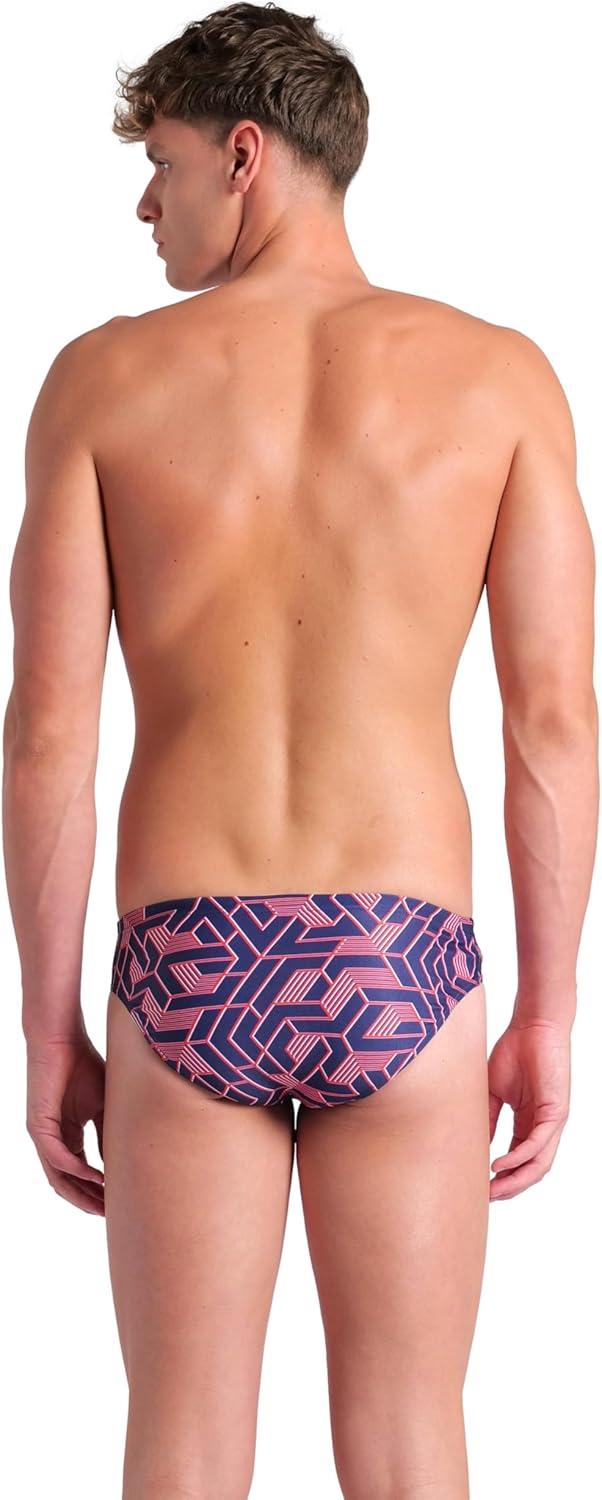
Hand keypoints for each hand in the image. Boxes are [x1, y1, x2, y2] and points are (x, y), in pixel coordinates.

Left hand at [25, 1030, 105, 1214]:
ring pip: (59, 1177)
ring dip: (82, 1194)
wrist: (62, 1038)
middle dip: (89, 1201)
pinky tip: (98, 1178)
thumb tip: (121, 1163)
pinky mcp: (38, 1126)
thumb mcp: (103, 1105)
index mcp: (64, 1135)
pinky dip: (77, 1171)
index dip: (97, 1190)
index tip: (119, 1203)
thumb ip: (108, 1134)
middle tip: (113, 1216)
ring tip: (104, 1206)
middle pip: (67, 1182)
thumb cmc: (82, 1064)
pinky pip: (57, 1157)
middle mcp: (50, 1140)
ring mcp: (42, 1135)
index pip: (79, 1173)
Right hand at [488, 1018, 570, 1199]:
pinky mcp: (556, 1112)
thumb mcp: (493, 1091)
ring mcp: (552, 1122)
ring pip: (538, 1164)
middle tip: (485, 1198)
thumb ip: (488, 1118)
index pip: (517, 1160)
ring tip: (493, 1190)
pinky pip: (538, 1144)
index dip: (501, 1177)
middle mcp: (543, 1127)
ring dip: (515, 1180)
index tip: (479, 1187)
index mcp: (529, 1123)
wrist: (533, 1025)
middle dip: (508, 1187)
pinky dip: (519, 1158)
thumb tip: (479, 1146)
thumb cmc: (514, 1051)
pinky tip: (500, 1165)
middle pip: (530, 1170)